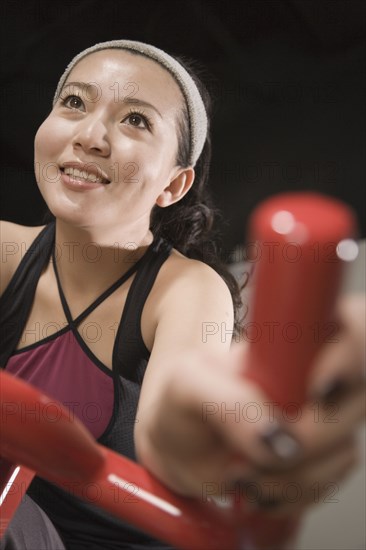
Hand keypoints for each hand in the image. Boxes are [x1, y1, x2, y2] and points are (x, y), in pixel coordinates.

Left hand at [136, 293, 364, 517]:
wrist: (179, 445)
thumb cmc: (182, 401)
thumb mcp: (186, 387)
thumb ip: (227, 402)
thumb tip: (278, 436)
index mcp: (290, 336)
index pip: (352, 325)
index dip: (351, 356)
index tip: (318, 390)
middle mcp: (316, 370)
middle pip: (356, 398)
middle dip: (309, 436)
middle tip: (259, 449)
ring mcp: (324, 414)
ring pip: (344, 448)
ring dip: (291, 474)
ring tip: (243, 470)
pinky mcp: (322, 454)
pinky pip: (330, 480)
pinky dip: (291, 492)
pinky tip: (259, 483)